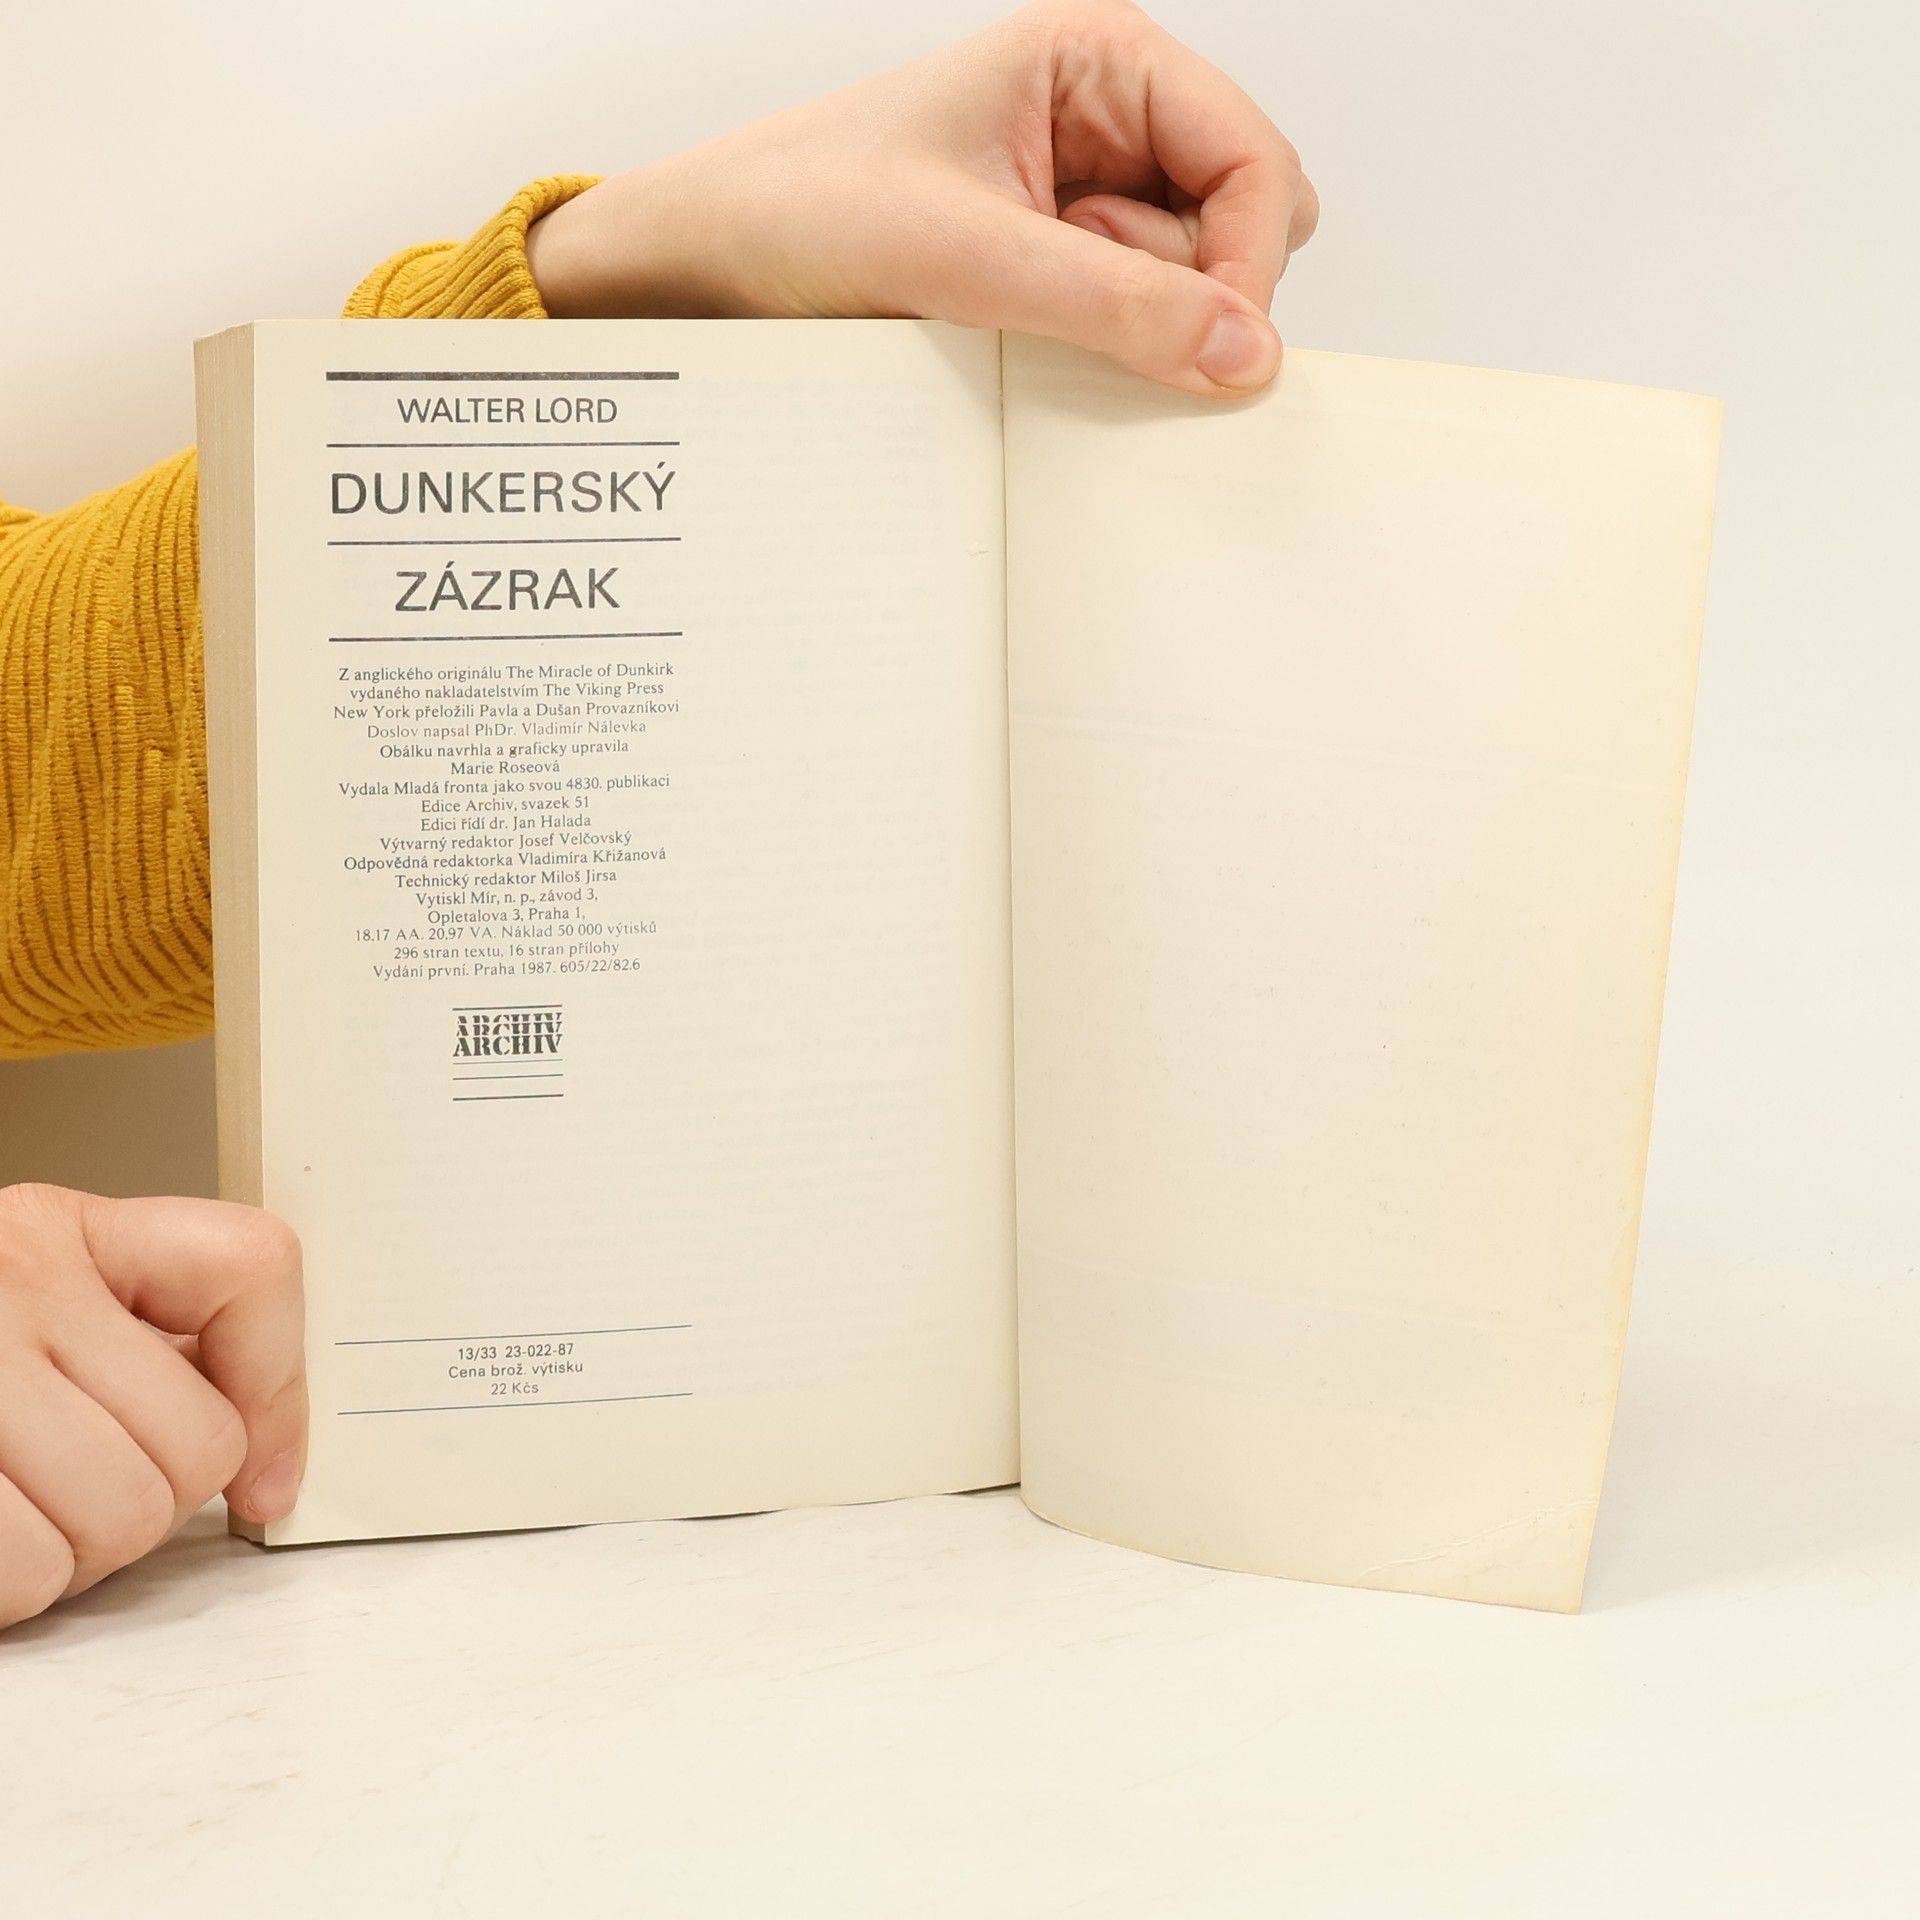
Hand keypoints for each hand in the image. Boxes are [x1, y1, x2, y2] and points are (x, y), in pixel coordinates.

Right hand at [0, 1183, 305, 1627]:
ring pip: (118, 1522)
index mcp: (57, 1229)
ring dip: (71, 1556)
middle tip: (76, 1491)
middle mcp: (8, 1281)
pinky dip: (7, 1589)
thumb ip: (148, 1346)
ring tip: (15, 1513)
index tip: (263, 1475)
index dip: (279, 1388)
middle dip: (150, 1501)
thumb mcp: (33, 1299)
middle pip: (195, 1445)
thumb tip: (268, 1479)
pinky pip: (23, 1572)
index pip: (249, 1265)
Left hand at [527, 0, 1317, 395]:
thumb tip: (1241, 353)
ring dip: (1130, 319)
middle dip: (1187, 289)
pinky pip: (1132, 320)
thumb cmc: (801, 209)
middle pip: (1242, 221)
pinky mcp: (1055, 266)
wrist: (709, 264)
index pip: (1253, 158)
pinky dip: (1101, 346)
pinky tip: (1016, 332)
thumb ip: (1112, 304)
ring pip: (1191, 282)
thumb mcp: (964, 255)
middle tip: (1081, 308)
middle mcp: (1107, 120)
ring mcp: (1085, 197)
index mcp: (1099, 61)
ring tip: (1019, 306)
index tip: (1213, 349)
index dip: (1246, 262)